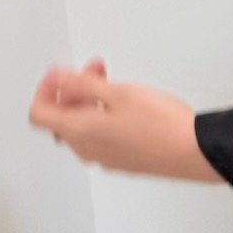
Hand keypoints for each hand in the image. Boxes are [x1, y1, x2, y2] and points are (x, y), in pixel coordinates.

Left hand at [28, 56, 218, 180]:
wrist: (193, 151)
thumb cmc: (161, 125)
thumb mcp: (118, 92)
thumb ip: (82, 84)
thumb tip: (58, 78)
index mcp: (78, 131)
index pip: (39, 114)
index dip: (45, 90)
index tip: (59, 75)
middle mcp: (86, 149)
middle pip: (61, 120)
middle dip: (72, 91)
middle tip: (92, 71)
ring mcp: (105, 158)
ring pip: (82, 128)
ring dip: (89, 103)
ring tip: (113, 84)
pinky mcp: (124, 161)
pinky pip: (101, 138)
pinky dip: (104, 118)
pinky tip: (125, 106)